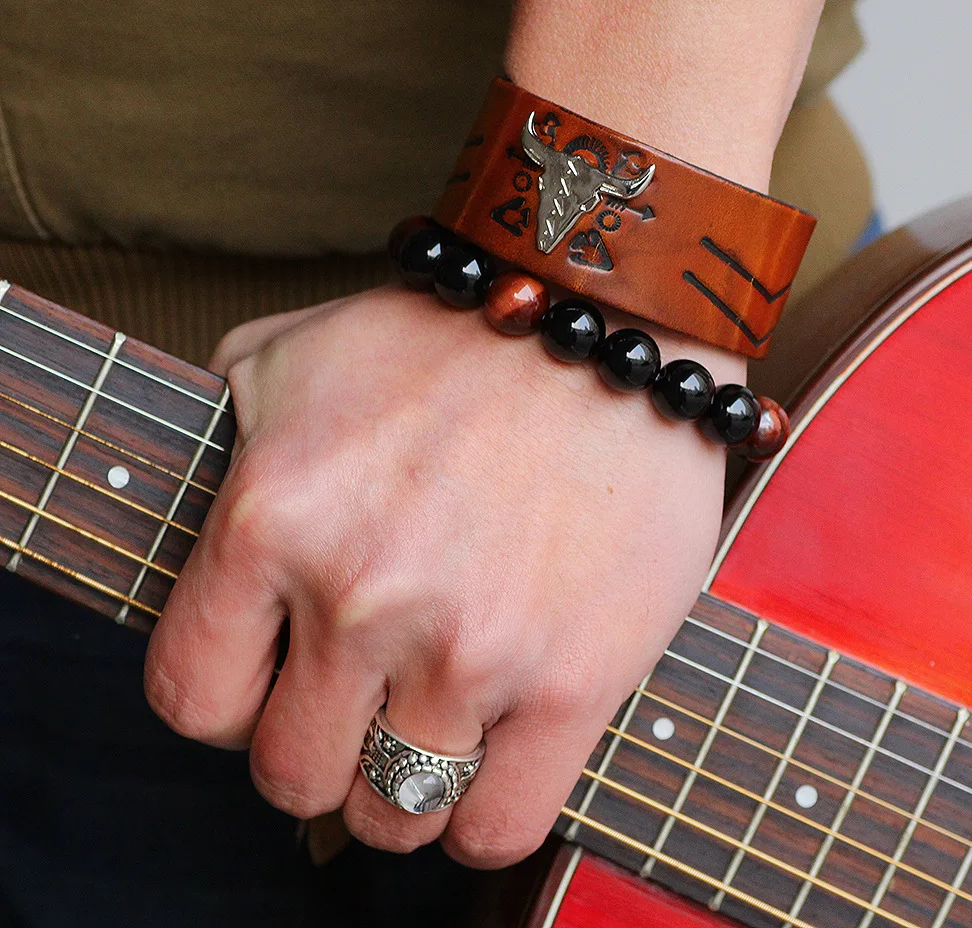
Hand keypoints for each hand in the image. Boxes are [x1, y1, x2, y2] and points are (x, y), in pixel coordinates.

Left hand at [144, 284, 741, 867]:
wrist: (602, 320)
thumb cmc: (446, 335)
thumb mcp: (288, 352)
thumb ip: (216, 435)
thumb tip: (191, 504)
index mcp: (273, 518)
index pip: (192, 699)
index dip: (227, 707)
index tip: (269, 687)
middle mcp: (362, 594)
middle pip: (293, 773)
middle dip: (316, 750)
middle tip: (359, 703)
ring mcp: (470, 645)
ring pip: (393, 813)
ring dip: (398, 786)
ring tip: (427, 725)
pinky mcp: (574, 677)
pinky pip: (497, 827)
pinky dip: (479, 818)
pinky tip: (489, 761)